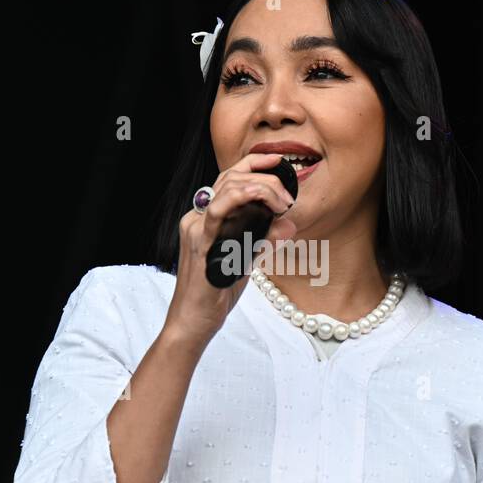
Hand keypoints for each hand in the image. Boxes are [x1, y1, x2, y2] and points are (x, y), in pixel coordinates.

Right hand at [163, 152, 296, 350]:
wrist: (193, 321)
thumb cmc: (217, 293)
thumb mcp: (245, 261)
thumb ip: (263, 240)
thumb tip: (289, 225)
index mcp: (205, 219)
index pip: (228, 180)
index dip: (252, 164)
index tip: (278, 162)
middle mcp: (197, 218)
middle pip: (228, 178)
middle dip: (263, 178)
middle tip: (287, 197)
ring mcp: (196, 229)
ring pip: (225, 189)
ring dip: (259, 190)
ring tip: (282, 204)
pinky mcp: (201, 243)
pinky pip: (219, 213)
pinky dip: (245, 206)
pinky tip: (267, 213)